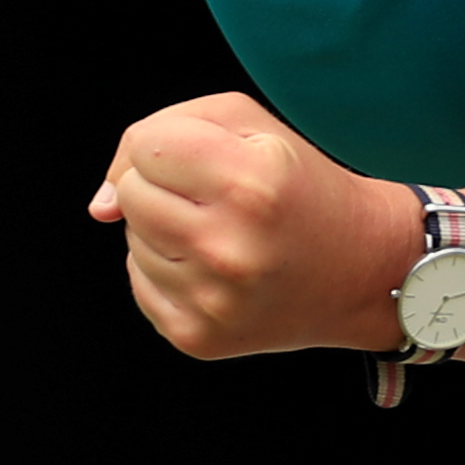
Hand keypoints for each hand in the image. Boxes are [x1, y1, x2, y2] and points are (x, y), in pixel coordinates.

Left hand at [89, 93, 412, 360]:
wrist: (363, 270)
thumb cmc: (300, 186)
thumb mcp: (250, 126)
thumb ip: (162, 131)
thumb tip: (101, 207)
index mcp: (250, 184)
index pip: (146, 147)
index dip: (170, 146)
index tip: (208, 160)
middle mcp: (230, 248)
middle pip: (131, 194)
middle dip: (164, 186)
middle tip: (219, 199)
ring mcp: (212, 301)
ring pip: (132, 239)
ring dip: (166, 229)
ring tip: (224, 234)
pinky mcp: (198, 337)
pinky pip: (140, 284)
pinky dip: (168, 270)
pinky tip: (216, 269)